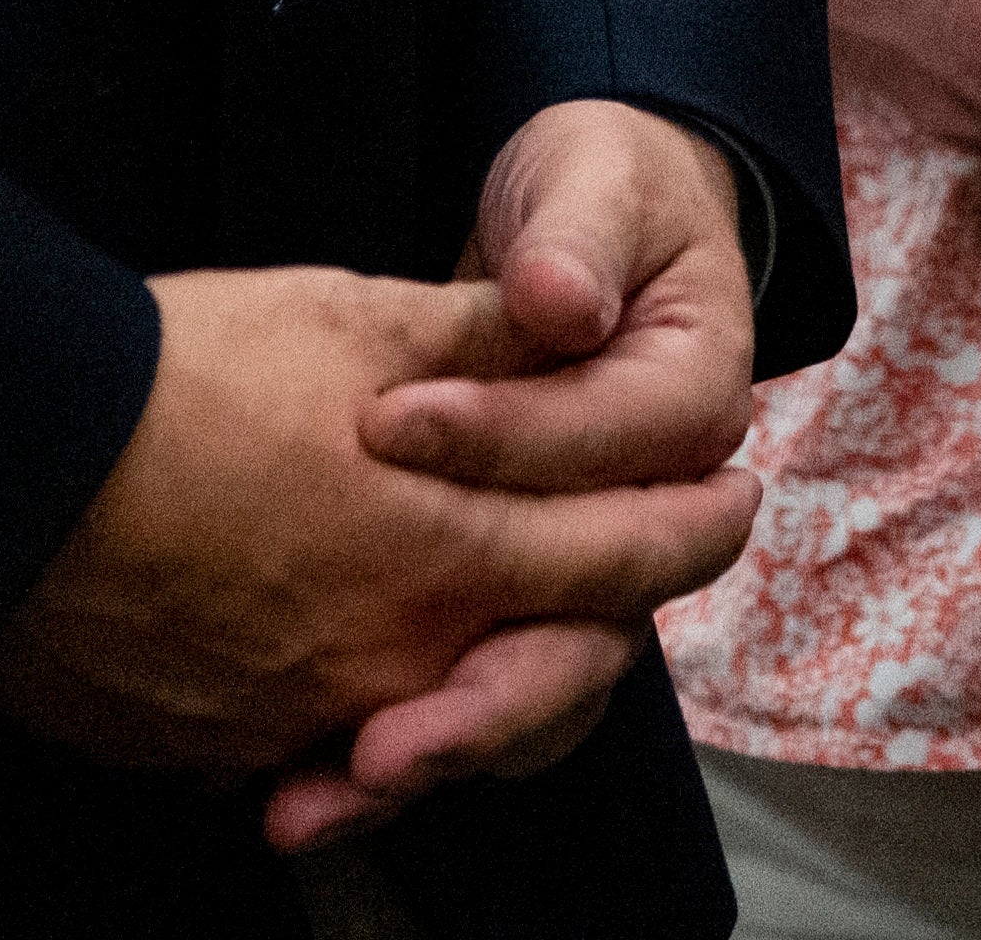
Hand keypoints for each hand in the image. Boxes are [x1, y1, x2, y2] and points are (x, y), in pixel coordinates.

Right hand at [0, 266, 752, 856]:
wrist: (2, 474)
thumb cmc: (181, 376)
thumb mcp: (351, 317)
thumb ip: (484, 339)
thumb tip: (576, 320)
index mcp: (449, 549)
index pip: (623, 555)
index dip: (693, 522)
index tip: (734, 493)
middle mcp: (397, 656)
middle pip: (557, 666)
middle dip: (612, 615)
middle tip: (647, 567)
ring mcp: (308, 715)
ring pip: (450, 716)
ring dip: (496, 681)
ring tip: (525, 630)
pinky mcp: (225, 741)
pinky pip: (333, 741)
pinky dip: (371, 713)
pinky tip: (370, 679)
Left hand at [295, 105, 769, 848]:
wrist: (591, 238)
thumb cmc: (595, 196)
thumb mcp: (594, 182)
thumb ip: (578, 238)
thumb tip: (561, 299)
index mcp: (690, 403)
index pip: (610, 447)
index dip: (505, 439)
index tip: (387, 424)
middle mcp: (653, 517)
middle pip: (587, 638)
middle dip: (478, 697)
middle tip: (373, 743)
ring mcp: (583, 575)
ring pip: (530, 700)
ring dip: (427, 754)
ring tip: (314, 797)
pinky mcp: (509, 600)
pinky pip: (468, 699)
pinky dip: (390, 750)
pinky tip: (290, 791)